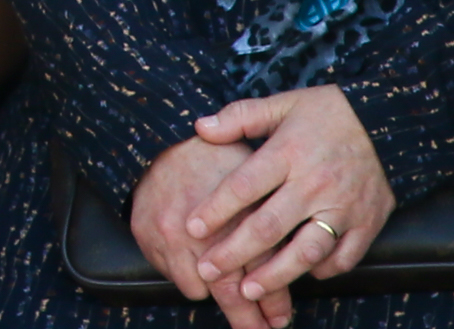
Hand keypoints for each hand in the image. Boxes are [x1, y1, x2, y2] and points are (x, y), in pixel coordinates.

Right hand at [129, 132, 290, 327]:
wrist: (156, 141)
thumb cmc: (213, 157)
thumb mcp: (252, 173)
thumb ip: (273, 209)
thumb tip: (304, 247)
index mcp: (234, 209)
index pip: (259, 266)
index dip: (273, 297)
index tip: (280, 319)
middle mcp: (202, 227)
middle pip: (229, 289)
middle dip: (249, 318)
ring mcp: (172, 234)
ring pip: (201, 289)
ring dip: (220, 299)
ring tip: (239, 308)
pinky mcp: (149, 237)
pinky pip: (175, 277)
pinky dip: (191, 280)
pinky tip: (201, 274)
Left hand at [188, 87, 393, 308]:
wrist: (388, 121)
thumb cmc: (328, 112)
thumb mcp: (282, 103)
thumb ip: (240, 117)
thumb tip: (200, 128)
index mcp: (289, 152)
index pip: (244, 186)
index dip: (215, 210)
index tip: (192, 229)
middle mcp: (315, 183)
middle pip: (269, 227)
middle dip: (235, 253)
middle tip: (208, 272)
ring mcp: (344, 207)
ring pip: (306, 251)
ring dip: (276, 275)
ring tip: (249, 290)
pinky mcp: (369, 222)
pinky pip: (344, 257)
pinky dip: (323, 270)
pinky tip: (302, 274)